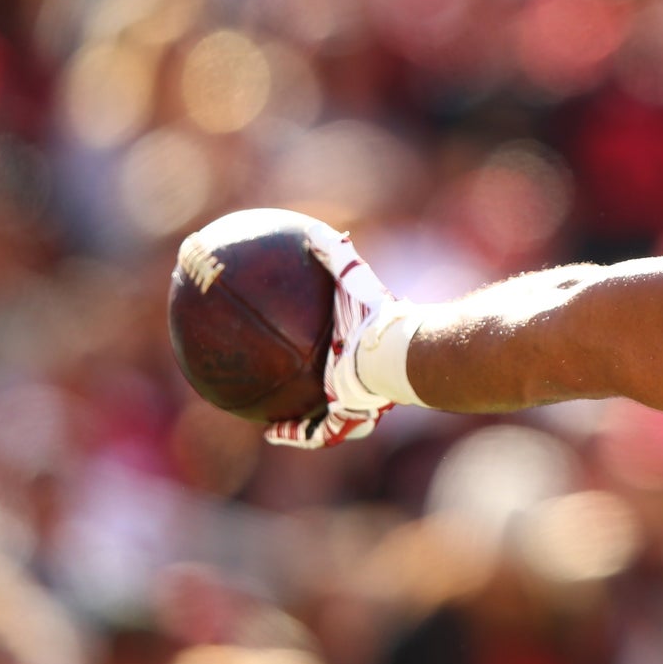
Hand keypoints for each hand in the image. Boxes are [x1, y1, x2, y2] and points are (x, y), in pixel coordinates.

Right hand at [263, 222, 396, 448]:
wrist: (392, 353)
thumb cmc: (375, 317)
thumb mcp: (353, 282)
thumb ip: (336, 257)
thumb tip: (315, 228)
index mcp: (358, 352)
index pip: (341, 355)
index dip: (328, 354)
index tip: (316, 348)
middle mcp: (358, 381)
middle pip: (336, 390)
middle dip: (320, 393)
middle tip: (294, 388)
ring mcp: (354, 404)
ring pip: (328, 419)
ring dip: (306, 423)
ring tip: (274, 422)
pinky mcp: (346, 419)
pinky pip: (317, 433)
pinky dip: (294, 435)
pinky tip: (270, 434)